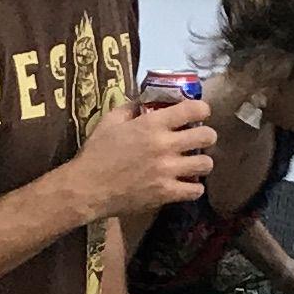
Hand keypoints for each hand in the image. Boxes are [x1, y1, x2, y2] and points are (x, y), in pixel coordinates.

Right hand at [73, 87, 218, 219]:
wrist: (86, 188)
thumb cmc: (96, 153)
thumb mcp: (110, 121)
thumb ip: (130, 108)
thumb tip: (144, 100)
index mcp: (152, 124)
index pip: (193, 109)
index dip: (202, 109)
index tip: (199, 114)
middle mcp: (165, 146)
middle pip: (207, 136)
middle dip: (207, 136)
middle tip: (199, 140)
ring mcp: (167, 171)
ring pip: (206, 164)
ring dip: (202, 162)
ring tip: (193, 164)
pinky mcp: (166, 193)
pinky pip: (196, 190)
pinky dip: (194, 188)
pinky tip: (186, 184)